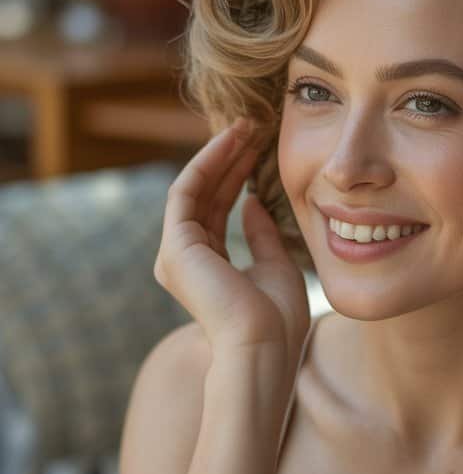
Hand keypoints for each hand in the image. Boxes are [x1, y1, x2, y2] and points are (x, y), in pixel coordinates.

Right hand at [153, 118, 309, 356]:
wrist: (264, 347)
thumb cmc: (277, 320)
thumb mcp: (276, 267)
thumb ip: (262, 235)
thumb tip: (254, 202)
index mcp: (207, 268)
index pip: (218, 209)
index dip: (237, 176)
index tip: (259, 148)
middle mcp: (184, 260)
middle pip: (205, 195)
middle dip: (229, 159)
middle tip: (252, 126)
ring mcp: (175, 254)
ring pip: (194, 188)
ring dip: (219, 154)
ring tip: (245, 126)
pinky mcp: (174, 247)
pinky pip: (187, 192)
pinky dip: (208, 164)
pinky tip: (231, 142)